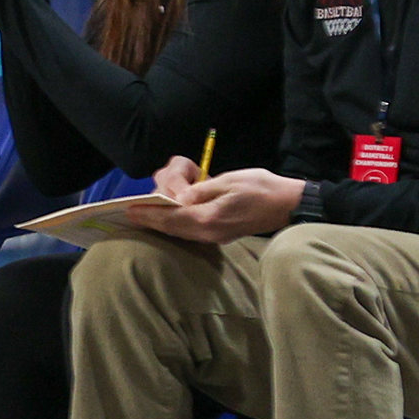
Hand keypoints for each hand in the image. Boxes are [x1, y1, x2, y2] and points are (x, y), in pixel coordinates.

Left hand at [125, 161, 302, 243]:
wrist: (289, 205)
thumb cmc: (261, 188)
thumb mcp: (228, 181)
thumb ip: (201, 191)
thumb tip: (180, 199)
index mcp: (209, 219)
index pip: (171, 218)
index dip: (149, 214)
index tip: (129, 210)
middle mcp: (209, 232)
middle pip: (172, 228)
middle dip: (152, 218)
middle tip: (133, 211)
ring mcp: (216, 236)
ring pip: (180, 231)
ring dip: (163, 221)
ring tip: (148, 212)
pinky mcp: (221, 234)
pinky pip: (191, 231)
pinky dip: (176, 224)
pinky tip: (170, 216)